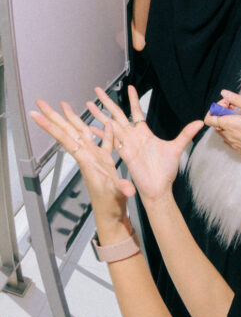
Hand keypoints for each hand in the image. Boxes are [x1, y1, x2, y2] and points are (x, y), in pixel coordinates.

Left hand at [30, 98, 132, 227]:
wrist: (111, 214)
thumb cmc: (110, 205)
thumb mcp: (116, 195)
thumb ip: (122, 189)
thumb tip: (128, 189)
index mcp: (87, 160)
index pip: (65, 138)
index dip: (50, 126)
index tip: (36, 113)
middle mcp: (87, 156)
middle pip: (68, 131)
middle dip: (54, 116)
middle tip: (41, 102)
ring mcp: (95, 158)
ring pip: (81, 133)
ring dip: (72, 119)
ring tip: (64, 105)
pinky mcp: (105, 162)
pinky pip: (103, 142)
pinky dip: (103, 131)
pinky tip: (104, 123)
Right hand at [85, 86, 202, 203]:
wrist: (159, 188)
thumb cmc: (166, 171)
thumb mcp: (177, 147)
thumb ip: (186, 134)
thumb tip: (200, 122)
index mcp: (144, 133)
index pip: (137, 111)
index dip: (133, 99)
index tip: (130, 87)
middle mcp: (133, 137)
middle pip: (118, 114)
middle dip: (108, 102)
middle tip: (98, 90)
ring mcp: (126, 144)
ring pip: (110, 125)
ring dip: (99, 114)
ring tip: (89, 103)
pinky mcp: (123, 153)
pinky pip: (111, 140)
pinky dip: (101, 133)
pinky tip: (91, 126)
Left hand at [203, 90, 240, 169]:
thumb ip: (237, 100)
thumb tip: (224, 93)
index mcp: (230, 124)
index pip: (209, 118)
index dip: (215, 108)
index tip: (228, 104)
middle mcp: (229, 136)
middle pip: (215, 124)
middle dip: (222, 114)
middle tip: (237, 109)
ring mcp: (234, 145)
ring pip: (223, 132)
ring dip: (228, 124)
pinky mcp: (240, 151)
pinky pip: (230, 140)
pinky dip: (233, 133)